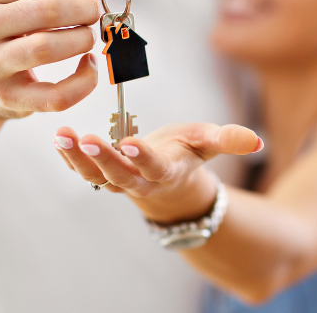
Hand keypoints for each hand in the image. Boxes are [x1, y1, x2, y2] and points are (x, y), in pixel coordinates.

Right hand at [0, 0, 122, 226]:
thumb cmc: (15, 25)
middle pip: (50, 10)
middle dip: (86, 9)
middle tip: (96, 14)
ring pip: (48, 48)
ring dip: (83, 40)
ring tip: (89, 37)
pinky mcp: (7, 98)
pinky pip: (57, 95)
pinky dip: (84, 82)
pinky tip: (89, 66)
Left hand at [53, 123, 262, 222]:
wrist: (170, 179)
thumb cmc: (189, 153)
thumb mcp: (209, 142)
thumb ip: (230, 140)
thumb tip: (258, 140)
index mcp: (168, 171)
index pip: (155, 167)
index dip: (144, 157)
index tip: (131, 143)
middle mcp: (141, 180)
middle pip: (120, 175)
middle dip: (103, 159)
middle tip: (86, 140)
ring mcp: (119, 181)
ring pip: (95, 176)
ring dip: (77, 158)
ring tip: (61, 136)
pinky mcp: (103, 176)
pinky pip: (84, 170)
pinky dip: (69, 156)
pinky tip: (57, 138)